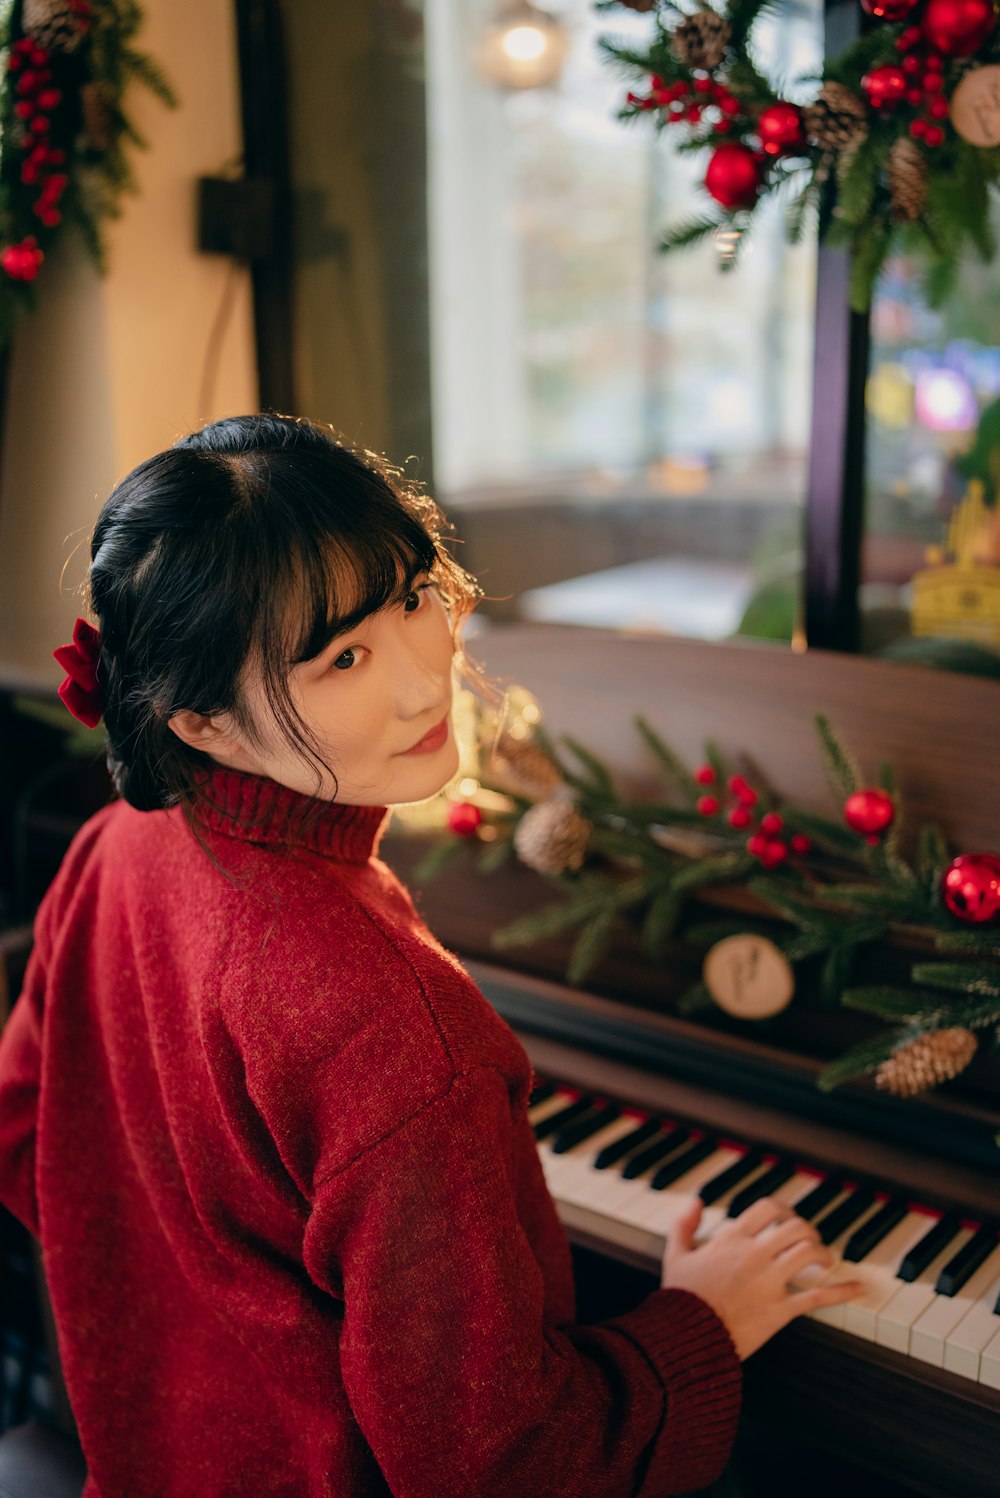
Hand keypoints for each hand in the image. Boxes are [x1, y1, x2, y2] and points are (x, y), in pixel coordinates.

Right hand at [660, 1194, 864, 1360]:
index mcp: (732, 1239)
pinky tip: (859, 1288)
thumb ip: (683, 1225)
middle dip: (808, 1230)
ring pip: (809, 1253)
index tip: (787, 1218)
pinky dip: (843, 1291)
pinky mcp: (781, 1310)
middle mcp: (755, 1255)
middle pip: (795, 1227)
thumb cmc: (682, 1298)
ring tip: (825, 1260)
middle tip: (809, 1240)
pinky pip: (818, 1297)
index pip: (768, 1208)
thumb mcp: (675, 1255)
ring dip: (823, 1253)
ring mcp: (770, 1281)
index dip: (784, 1209)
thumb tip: (696, 1202)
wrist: (688, 1337)